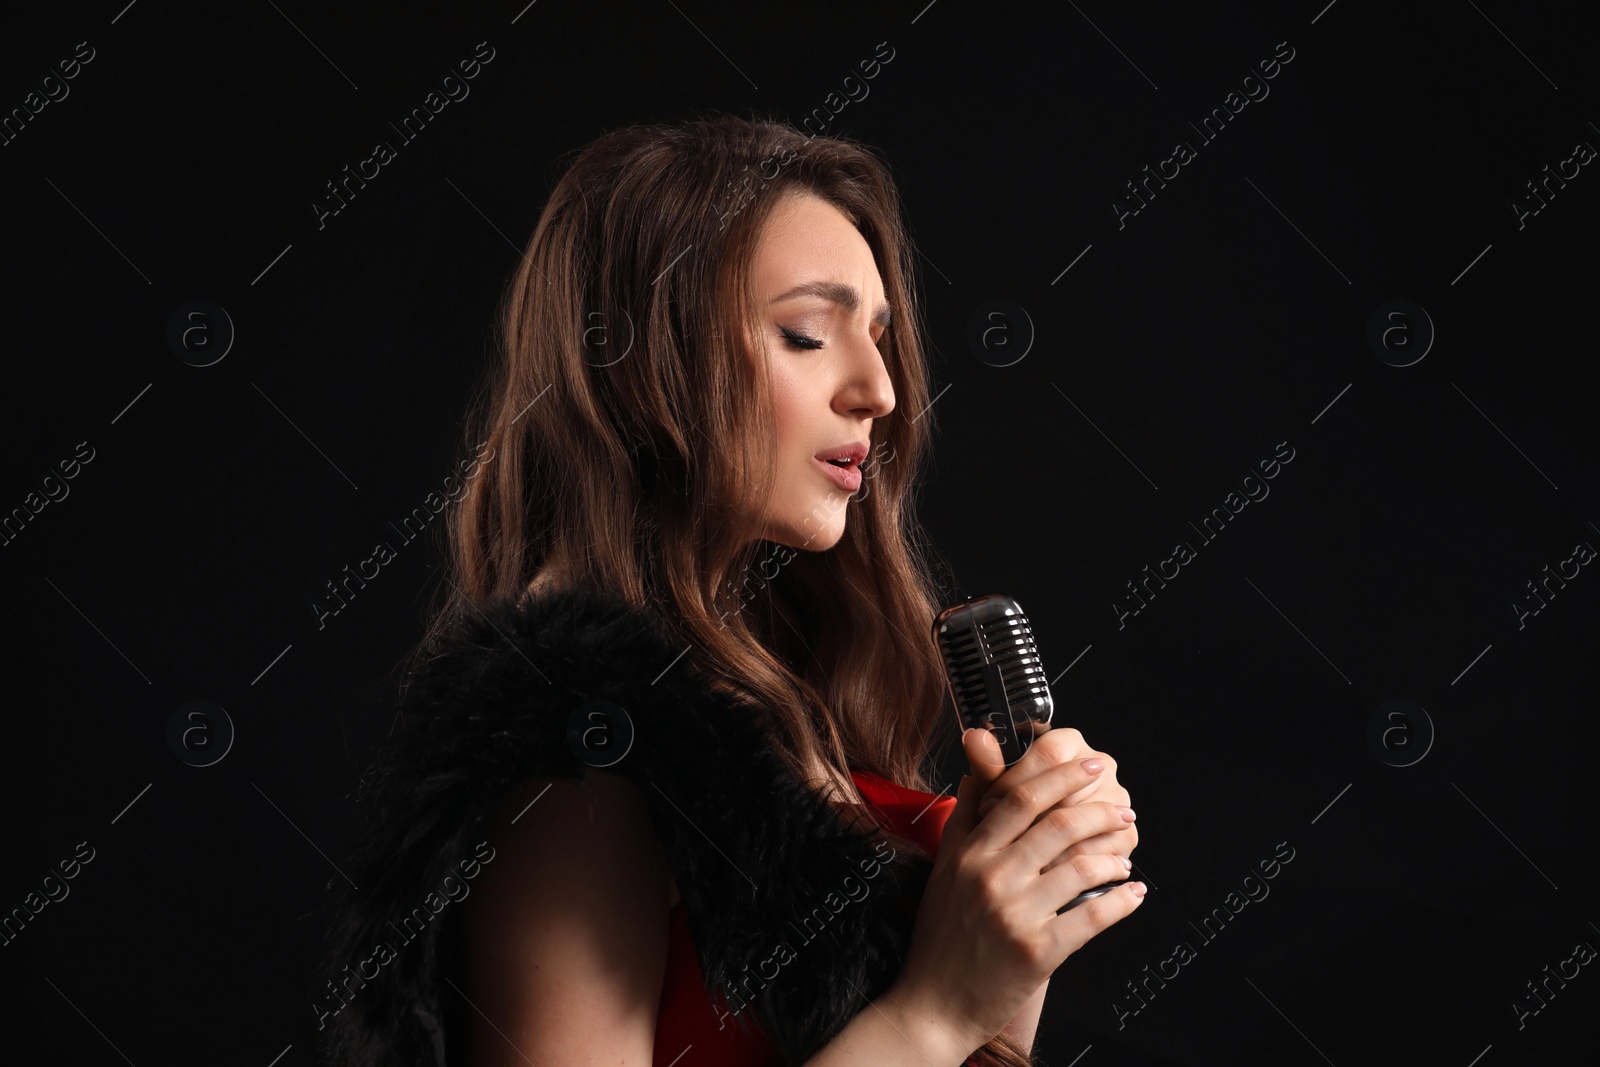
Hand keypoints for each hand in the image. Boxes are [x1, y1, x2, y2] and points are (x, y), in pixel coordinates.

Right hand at [888, 753, 1146, 1057]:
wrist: (933, 1004)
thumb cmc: (940, 938)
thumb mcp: (943, 871)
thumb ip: (962, 822)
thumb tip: (976, 777)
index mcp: (969, 854)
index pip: (1020, 798)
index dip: (1059, 776)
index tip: (1087, 766)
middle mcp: (991, 878)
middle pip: (1059, 825)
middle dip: (1101, 811)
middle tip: (1122, 808)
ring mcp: (1016, 915)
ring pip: (1082, 868)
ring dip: (1115, 858)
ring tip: (1124, 858)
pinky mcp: (1038, 952)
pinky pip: (1092, 917)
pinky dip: (1121, 902)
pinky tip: (1132, 894)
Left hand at [965, 725, 1137, 876]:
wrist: (1046, 843)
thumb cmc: (1019, 810)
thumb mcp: (999, 788)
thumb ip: (987, 764)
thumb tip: (973, 737)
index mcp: (1070, 743)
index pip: (1047, 754)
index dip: (1014, 781)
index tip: (988, 805)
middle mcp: (1100, 765)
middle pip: (1064, 790)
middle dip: (1027, 819)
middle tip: (1000, 837)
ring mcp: (1117, 799)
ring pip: (1080, 824)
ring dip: (1045, 846)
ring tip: (1020, 857)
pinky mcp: (1126, 835)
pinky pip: (1095, 852)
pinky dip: (1067, 865)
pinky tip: (1045, 871)